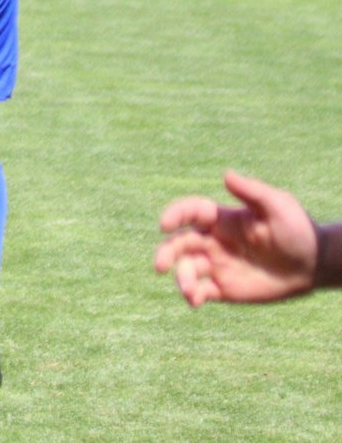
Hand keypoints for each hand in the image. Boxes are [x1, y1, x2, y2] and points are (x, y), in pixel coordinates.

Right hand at [155, 170, 319, 306]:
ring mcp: (218, 265)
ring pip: (187, 269)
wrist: (315, 265)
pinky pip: (201, 291)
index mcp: (222, 220)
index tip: (164, 225)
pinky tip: (195, 300)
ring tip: (189, 290)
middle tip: (160, 266)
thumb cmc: (298, 230)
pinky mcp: (225, 288)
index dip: (174, 215)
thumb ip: (251, 191)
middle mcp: (214, 241)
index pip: (190, 213)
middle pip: (179, 243)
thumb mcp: (278, 206)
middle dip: (166, 253)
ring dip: (181, 279)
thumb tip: (226, 175)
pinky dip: (193, 295)